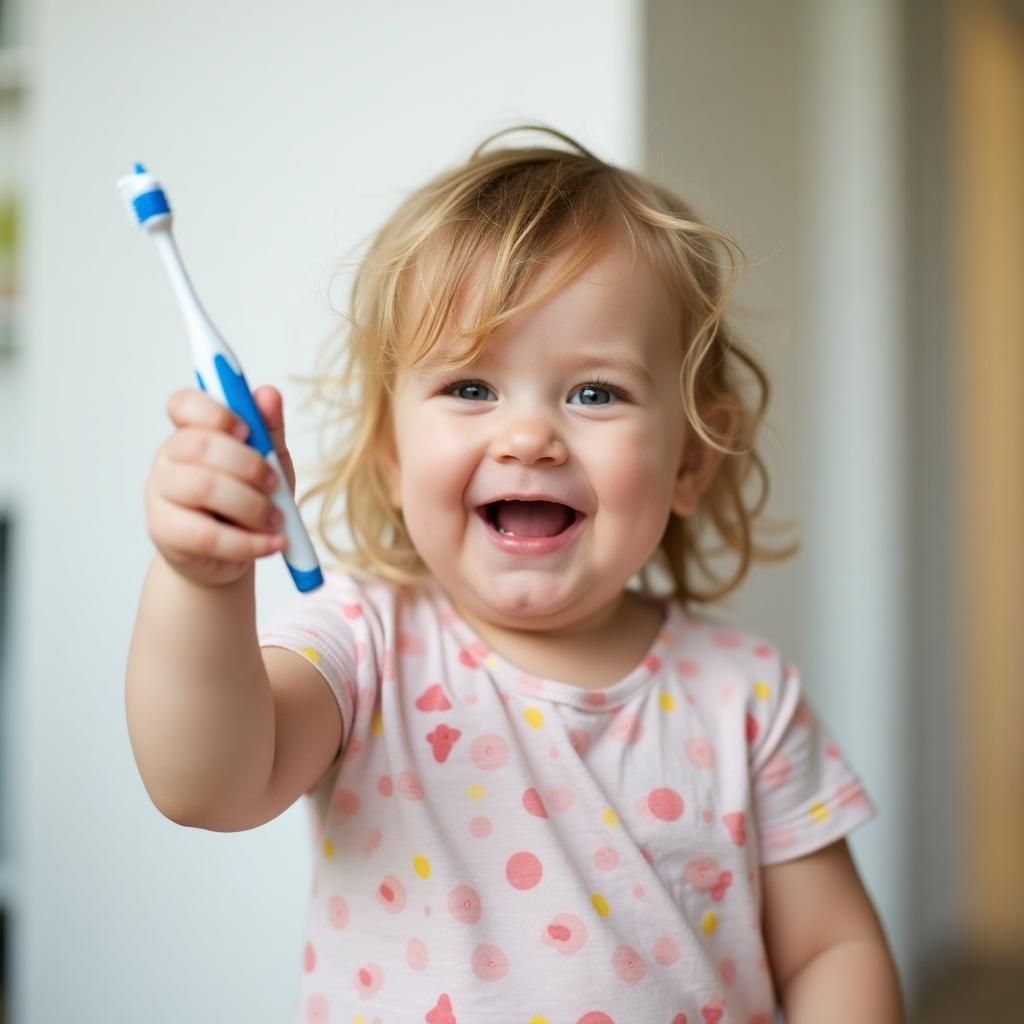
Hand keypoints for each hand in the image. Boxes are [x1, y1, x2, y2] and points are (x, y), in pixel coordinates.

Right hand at [145, 385, 296, 587]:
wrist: (227, 557)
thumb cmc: (246, 501)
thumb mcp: (268, 462)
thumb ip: (268, 429)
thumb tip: (268, 395)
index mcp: (191, 432)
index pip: (183, 404)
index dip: (215, 412)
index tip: (247, 430)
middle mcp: (169, 459)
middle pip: (196, 445)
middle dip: (247, 464)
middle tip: (275, 484)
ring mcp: (161, 496)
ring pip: (202, 487)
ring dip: (251, 504)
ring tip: (277, 518)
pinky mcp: (165, 533)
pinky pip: (206, 535)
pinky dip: (249, 541)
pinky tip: (274, 542)